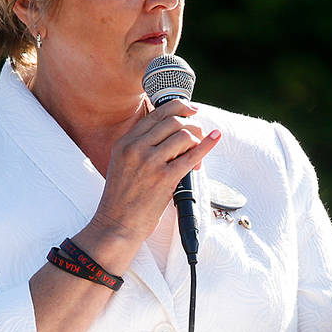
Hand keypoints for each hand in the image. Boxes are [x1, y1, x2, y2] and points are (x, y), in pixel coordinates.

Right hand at [89, 99, 220, 243]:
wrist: (116, 224)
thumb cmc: (122, 198)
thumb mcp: (122, 164)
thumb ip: (141, 146)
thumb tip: (173, 132)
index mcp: (125, 142)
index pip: (157, 114)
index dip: (179, 107)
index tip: (192, 110)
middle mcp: (136, 148)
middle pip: (173, 121)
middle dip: (191, 125)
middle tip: (197, 137)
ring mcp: (150, 162)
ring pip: (184, 135)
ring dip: (196, 141)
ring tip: (196, 156)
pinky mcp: (164, 178)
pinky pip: (192, 155)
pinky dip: (206, 145)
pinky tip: (215, 138)